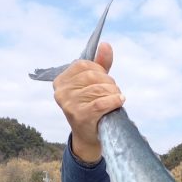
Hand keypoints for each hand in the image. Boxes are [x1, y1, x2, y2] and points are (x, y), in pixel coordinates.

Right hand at [53, 42, 124, 161]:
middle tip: (115, 91)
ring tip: (118, 98)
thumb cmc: (91, 108)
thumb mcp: (93, 85)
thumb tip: (105, 45)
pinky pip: (101, 103)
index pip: (82, 65)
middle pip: (91, 76)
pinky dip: (114, 100)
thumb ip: (99, 65)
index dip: (99, 70)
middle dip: (108, 82)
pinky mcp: (80, 116)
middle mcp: (61, 92)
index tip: (106, 79)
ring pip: (98, 89)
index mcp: (61, 81)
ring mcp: (69, 104)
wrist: (89, 137)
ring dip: (113, 92)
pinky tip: (120, 101)